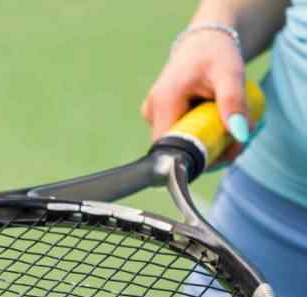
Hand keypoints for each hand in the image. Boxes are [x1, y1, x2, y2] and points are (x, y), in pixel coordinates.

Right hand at [141, 29, 253, 164]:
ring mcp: (152, 113)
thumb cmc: (216, 53)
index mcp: (164, 101)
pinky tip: (215, 126)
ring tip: (229, 132)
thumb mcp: (230, 73)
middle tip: (235, 144)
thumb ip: (234, 102)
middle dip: (206, 152)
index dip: (196, 158)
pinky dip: (198, 136)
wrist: (204, 41)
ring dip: (204, 145)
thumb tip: (241, 134)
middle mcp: (152, 109)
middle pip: (175, 148)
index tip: (224, 155)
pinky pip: (177, 135)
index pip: (171, 147)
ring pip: (177, 143)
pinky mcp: (158, 115)